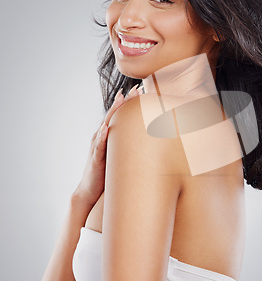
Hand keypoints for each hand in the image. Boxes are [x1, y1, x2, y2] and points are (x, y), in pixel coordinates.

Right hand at [73, 84, 143, 206]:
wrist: (90, 191)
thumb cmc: (109, 171)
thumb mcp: (122, 155)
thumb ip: (132, 145)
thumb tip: (153, 141)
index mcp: (110, 134)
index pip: (121, 114)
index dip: (130, 102)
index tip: (142, 89)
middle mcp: (102, 136)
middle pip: (114, 114)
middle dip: (125, 101)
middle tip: (137, 89)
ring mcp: (97, 146)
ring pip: (106, 125)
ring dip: (113, 112)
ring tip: (121, 100)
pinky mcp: (95, 158)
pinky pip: (98, 146)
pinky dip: (101, 136)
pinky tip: (106, 128)